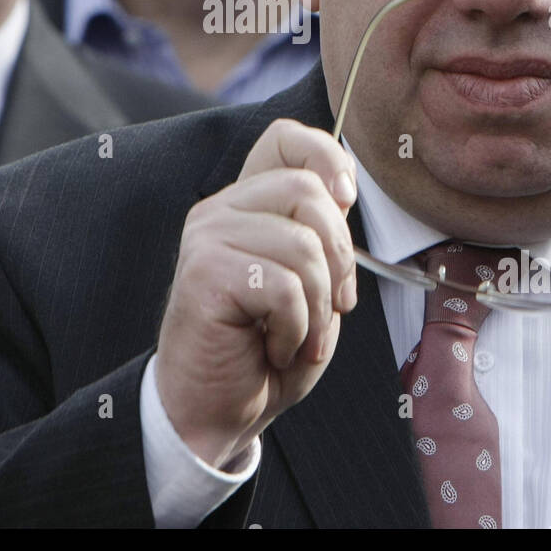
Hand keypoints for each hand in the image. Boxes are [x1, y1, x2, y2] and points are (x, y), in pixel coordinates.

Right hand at [155, 118, 358, 468]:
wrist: (214, 411)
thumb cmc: (266, 350)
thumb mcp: (312, 285)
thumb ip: (322, 237)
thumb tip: (342, 195)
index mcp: (247, 204)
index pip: (284, 139)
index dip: (326, 156)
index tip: (347, 199)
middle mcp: (220, 209)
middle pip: (308, 192)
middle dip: (340, 257)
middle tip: (334, 306)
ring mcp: (207, 237)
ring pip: (303, 246)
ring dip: (320, 307)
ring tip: (300, 337)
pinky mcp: (204, 272)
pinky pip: (283, 288)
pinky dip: (296, 329)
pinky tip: (276, 348)